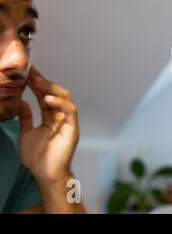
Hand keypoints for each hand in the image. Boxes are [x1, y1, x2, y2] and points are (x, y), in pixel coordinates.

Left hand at [18, 66, 78, 182]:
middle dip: (43, 82)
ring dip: (51, 89)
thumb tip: (22, 103)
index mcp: (51, 118)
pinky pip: (70, 111)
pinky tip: (47, 99)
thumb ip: (26, 118)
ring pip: (65, 98)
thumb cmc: (38, 157)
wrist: (46, 174)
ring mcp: (68, 122)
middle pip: (55, 94)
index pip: (45, 97)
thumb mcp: (26, 133)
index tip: (27, 73)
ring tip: (38, 82)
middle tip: (31, 72)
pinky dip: (60, 103)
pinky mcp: (73, 128)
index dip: (37, 85)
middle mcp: (61, 117)